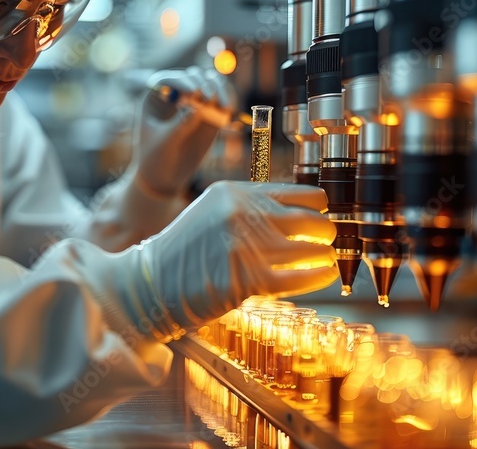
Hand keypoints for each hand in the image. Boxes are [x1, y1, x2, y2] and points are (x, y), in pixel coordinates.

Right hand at [75, 181, 338, 339]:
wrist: (147, 283)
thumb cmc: (183, 253)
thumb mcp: (212, 213)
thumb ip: (249, 210)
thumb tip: (301, 216)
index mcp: (234, 192)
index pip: (298, 193)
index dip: (319, 207)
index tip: (323, 217)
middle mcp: (240, 212)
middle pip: (309, 220)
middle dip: (325, 232)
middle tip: (328, 241)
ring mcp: (243, 245)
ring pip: (307, 249)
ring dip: (324, 256)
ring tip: (328, 259)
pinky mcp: (245, 278)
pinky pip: (297, 277)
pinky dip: (317, 277)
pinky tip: (324, 276)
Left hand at [133, 67, 234, 197]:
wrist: (164, 177)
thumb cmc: (155, 159)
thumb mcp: (165, 143)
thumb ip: (180, 125)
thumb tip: (199, 107)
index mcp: (155, 97)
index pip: (168, 80)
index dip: (183, 81)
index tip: (195, 91)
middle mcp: (175, 94)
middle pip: (193, 76)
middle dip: (206, 84)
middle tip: (212, 99)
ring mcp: (194, 102)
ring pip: (212, 84)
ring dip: (222, 90)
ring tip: (227, 107)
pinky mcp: (209, 114)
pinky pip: (222, 101)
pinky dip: (229, 103)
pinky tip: (232, 114)